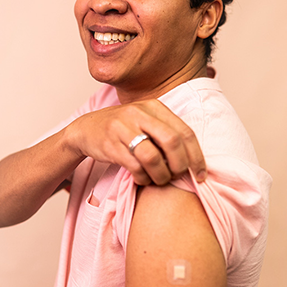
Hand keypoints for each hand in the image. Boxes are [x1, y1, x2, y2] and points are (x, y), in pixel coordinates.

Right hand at [66, 99, 205, 185]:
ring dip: (161, 175)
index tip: (200, 175)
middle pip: (172, 142)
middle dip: (179, 165)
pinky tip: (142, 179)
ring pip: (153, 157)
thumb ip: (167, 132)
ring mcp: (123, 128)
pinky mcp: (111, 145)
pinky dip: (143, 178)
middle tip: (177, 176)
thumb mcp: (145, 121)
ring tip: (159, 180)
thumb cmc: (122, 129)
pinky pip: (135, 166)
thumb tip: (194, 159)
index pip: (185, 132)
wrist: (86, 129)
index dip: (196, 156)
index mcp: (154, 106)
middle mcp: (139, 113)